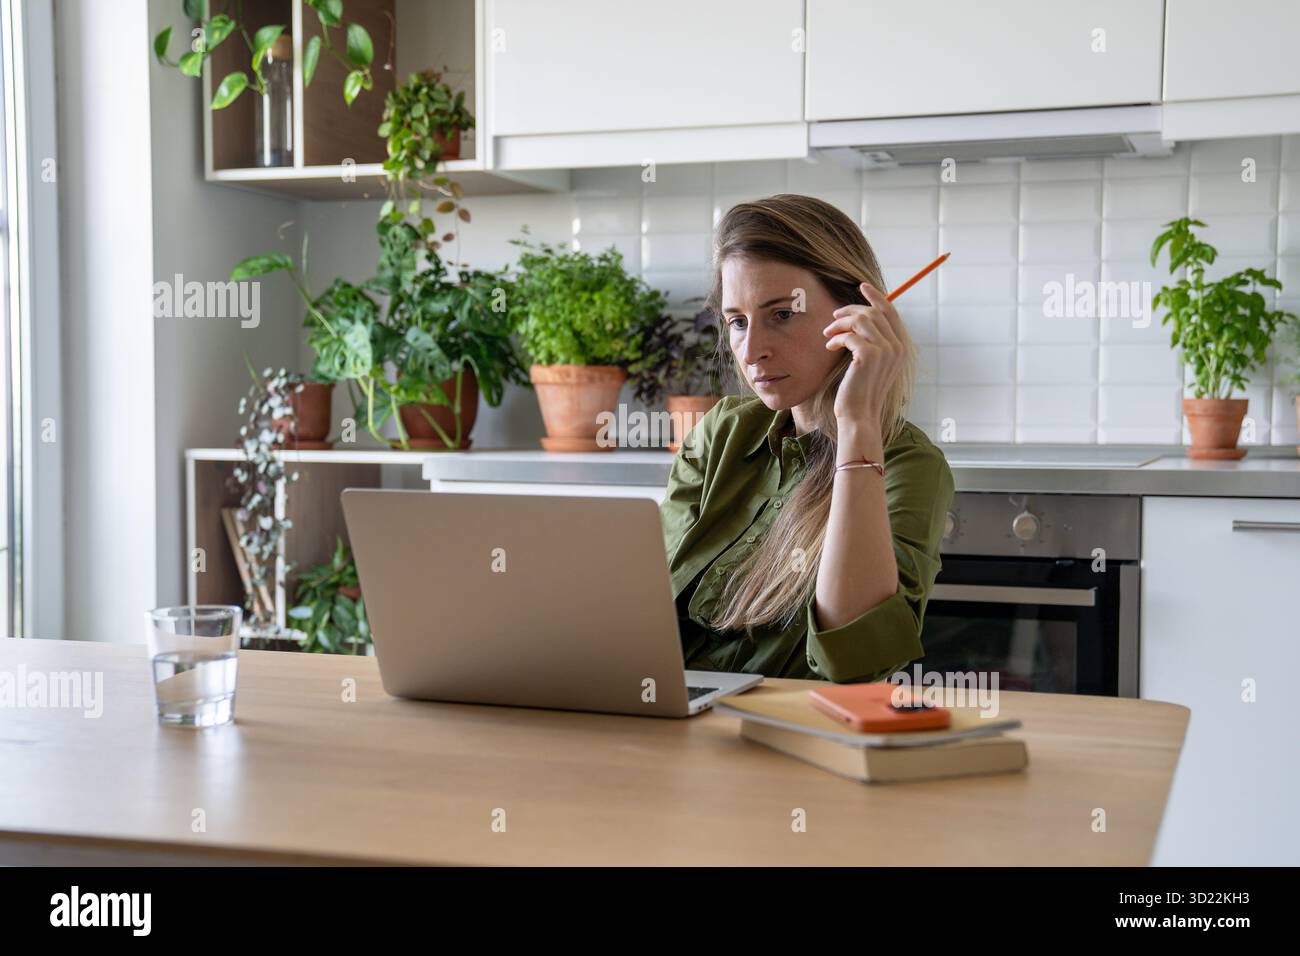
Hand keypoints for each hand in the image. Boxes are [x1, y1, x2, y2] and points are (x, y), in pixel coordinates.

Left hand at [822, 281, 906, 432]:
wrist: (858, 414)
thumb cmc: (860, 390)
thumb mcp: (872, 363)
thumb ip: (874, 341)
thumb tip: (861, 317)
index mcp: (900, 347)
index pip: (891, 312)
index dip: (876, 296)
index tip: (861, 286)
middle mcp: (897, 347)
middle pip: (874, 312)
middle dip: (850, 310)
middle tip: (833, 316)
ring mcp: (885, 351)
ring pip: (860, 320)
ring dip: (840, 324)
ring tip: (827, 334)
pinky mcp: (868, 356)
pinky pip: (849, 335)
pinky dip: (836, 338)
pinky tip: (830, 347)